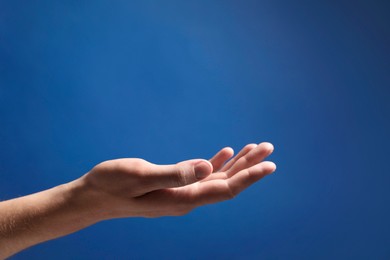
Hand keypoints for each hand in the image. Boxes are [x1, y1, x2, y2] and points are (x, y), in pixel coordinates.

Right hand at [79, 142, 275, 218]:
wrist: (94, 197)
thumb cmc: (112, 185)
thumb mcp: (140, 176)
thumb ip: (175, 174)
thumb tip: (208, 168)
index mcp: (183, 200)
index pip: (225, 190)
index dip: (249, 177)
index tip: (270, 165)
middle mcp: (187, 200)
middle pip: (227, 184)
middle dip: (250, 166)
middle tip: (269, 148)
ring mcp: (181, 193)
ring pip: (217, 179)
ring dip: (237, 164)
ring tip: (256, 148)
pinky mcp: (174, 186)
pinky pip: (202, 175)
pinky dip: (217, 163)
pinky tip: (225, 153)